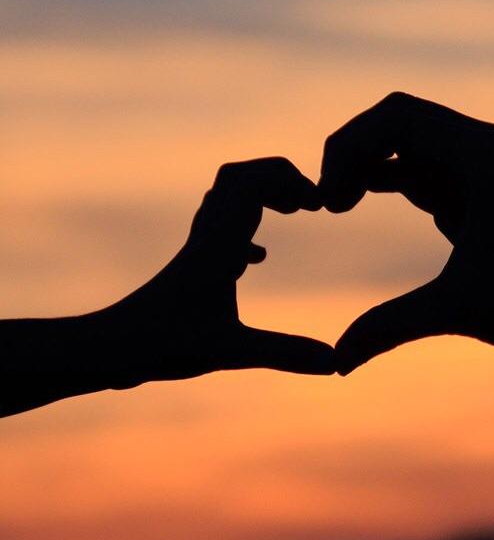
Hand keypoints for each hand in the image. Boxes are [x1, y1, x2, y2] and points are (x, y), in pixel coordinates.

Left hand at [105, 157, 334, 383]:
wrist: (112, 347)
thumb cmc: (163, 345)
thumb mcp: (231, 352)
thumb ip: (285, 353)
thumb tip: (336, 362)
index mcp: (219, 244)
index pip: (252, 183)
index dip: (290, 181)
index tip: (319, 206)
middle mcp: (207, 237)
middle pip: (239, 176)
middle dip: (278, 178)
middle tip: (308, 203)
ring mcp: (197, 249)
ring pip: (227, 197)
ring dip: (262, 196)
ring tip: (294, 214)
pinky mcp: (191, 266)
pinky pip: (219, 226)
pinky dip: (246, 226)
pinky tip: (256, 260)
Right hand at [319, 93, 493, 373]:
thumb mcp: (461, 311)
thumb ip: (391, 328)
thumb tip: (337, 361)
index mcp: (483, 156)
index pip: (396, 117)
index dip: (348, 147)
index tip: (328, 199)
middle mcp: (487, 147)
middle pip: (399, 120)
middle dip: (354, 154)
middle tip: (328, 203)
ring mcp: (490, 164)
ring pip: (412, 142)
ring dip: (371, 166)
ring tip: (338, 207)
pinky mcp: (489, 186)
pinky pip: (429, 166)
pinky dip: (393, 179)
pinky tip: (361, 203)